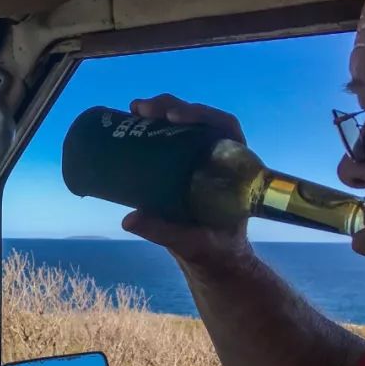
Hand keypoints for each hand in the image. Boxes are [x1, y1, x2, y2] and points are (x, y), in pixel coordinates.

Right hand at [122, 94, 253, 270]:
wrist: (215, 257)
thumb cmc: (214, 249)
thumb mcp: (192, 242)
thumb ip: (164, 232)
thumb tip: (129, 220)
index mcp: (235, 168)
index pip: (224, 127)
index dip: (202, 115)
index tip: (175, 116)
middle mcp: (220, 157)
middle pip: (200, 119)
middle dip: (172, 107)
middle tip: (142, 109)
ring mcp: (201, 159)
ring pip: (185, 124)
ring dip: (160, 111)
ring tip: (134, 109)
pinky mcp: (183, 166)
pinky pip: (172, 137)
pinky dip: (154, 126)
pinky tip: (132, 120)